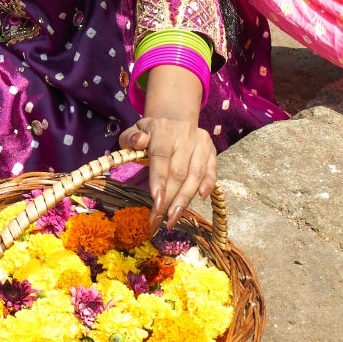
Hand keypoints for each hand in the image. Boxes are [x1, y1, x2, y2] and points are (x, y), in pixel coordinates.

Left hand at [119, 62, 216, 223]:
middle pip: (179, 171)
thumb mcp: (135, 131)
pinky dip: (208, 185)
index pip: (162, 157)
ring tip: (172, 219)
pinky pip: (212, 171)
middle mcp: (185, 135)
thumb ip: (131, 138)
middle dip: (169, 199)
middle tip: (158, 220)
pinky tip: (200, 199)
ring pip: (195, 175)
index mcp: (163, 130)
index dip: (159, 180)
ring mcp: (201, 143)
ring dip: (184, 200)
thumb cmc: (150, 133)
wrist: (174, 121)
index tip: (156, 203)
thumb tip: (138, 141)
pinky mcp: (211, 150)